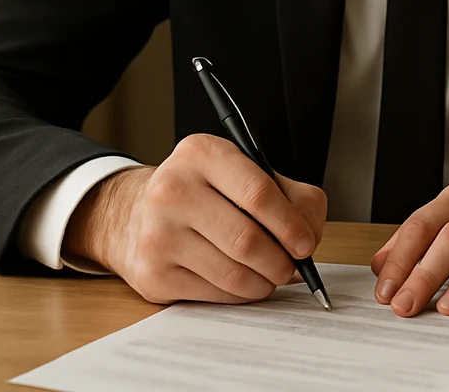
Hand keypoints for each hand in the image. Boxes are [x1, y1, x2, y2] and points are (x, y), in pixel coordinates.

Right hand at [64, 134, 326, 304]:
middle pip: (246, 239)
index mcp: (201, 154)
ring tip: (271, 275)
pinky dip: (240, 293)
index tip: (306, 244)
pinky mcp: (153, 275)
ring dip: (264, 282)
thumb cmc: (207, 193)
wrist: (139, 214)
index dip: (290, 224)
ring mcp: (158, 234)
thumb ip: (291, 196)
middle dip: (281, 261)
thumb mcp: (247, 173)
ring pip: (233, 273)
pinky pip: (214, 294)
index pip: (258, 193)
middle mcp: (172, 190)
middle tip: (292, 267)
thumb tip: (309, 240)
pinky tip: (243, 281)